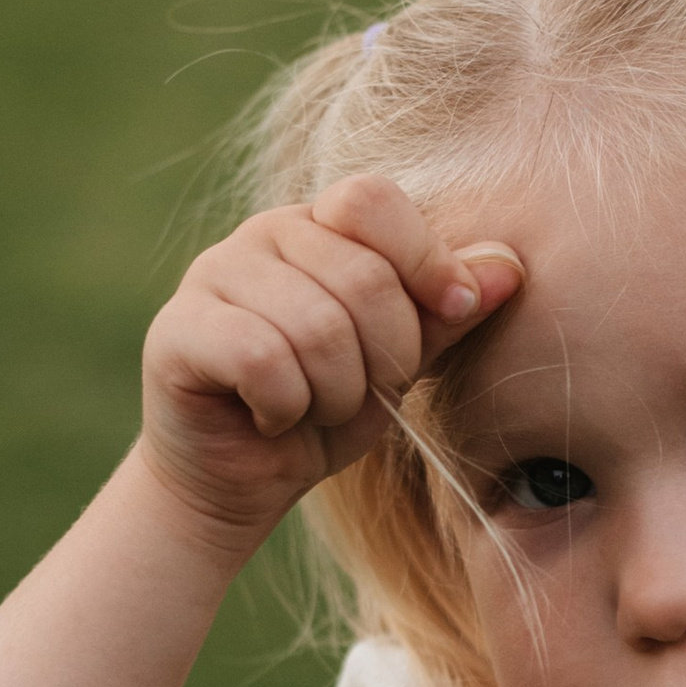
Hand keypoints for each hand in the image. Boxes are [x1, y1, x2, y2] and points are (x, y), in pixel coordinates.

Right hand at [138, 172, 521, 555]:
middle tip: (355, 393)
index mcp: (320, 225)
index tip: (451, 312)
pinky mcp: (176, 330)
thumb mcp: (403, 363)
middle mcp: (262, 235)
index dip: (424, 264)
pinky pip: (261, 358)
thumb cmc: (323, 415)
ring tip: (310, 408)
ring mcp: (211, 275)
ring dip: (333, 394)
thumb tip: (509, 266)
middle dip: (383, 359)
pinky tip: (270, 417)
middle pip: (360, 276)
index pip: (375, 202)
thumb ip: (448, 312)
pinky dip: (284, 406)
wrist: (240, 484)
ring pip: (315, 325)